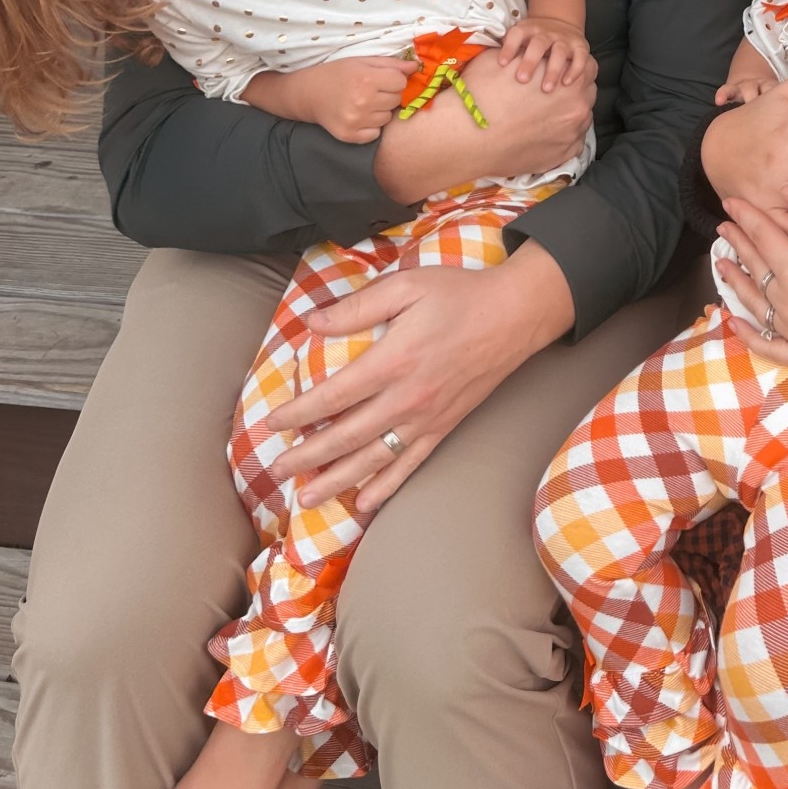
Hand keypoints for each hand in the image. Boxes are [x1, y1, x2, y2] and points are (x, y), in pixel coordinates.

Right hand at [262, 58, 412, 143]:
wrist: (308, 94)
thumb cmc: (337, 73)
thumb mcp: (362, 61)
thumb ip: (391, 64)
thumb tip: (416, 67)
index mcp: (366, 79)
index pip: (401, 83)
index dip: (394, 80)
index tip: (382, 79)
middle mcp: (362, 101)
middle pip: (396, 100)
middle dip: (388, 94)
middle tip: (371, 90)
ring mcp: (356, 121)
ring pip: (387, 118)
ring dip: (380, 110)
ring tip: (364, 102)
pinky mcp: (350, 136)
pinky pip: (376, 133)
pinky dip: (371, 126)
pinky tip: (359, 116)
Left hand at [267, 242, 574, 511]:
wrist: (515, 315)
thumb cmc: (459, 295)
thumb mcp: (407, 285)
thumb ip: (358, 306)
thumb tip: (312, 322)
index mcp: (395, 360)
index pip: (335, 395)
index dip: (300, 412)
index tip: (272, 422)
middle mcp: (408, 397)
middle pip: (347, 436)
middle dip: (308, 456)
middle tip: (276, 469)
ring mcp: (428, 418)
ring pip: (374, 459)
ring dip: (337, 481)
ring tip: (307, 498)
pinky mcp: (445, 427)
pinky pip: (410, 464)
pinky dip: (386, 486)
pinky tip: (365, 503)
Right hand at [373, 54, 594, 204]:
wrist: (467, 135)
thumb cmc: (482, 92)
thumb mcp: (504, 58)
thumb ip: (528, 56)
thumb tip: (528, 54)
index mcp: (569, 78)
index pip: (588, 67)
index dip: (574, 66)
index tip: (561, 70)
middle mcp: (578, 107)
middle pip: (587, 94)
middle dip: (574, 90)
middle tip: (551, 93)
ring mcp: (571, 135)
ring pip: (580, 120)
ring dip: (568, 114)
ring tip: (544, 115)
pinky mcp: (561, 157)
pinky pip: (572, 143)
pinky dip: (562, 137)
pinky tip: (542, 134)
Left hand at [498, 14, 592, 89]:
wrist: (560, 23)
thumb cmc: (532, 39)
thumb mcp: (519, 37)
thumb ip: (506, 48)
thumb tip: (481, 67)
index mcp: (528, 29)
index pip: (517, 34)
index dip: (509, 47)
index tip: (501, 64)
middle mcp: (546, 33)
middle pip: (538, 44)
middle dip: (530, 62)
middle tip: (522, 80)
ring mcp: (564, 39)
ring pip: (559, 52)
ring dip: (553, 70)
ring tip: (546, 88)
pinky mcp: (580, 46)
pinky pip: (580, 58)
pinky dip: (575, 70)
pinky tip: (567, 83)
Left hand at [717, 186, 787, 371]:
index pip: (763, 236)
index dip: (746, 216)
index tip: (731, 202)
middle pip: (755, 267)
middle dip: (738, 242)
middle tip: (724, 226)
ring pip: (755, 303)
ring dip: (736, 281)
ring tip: (723, 264)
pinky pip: (768, 346)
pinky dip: (748, 335)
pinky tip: (736, 322)